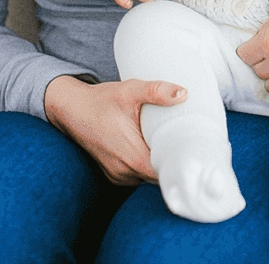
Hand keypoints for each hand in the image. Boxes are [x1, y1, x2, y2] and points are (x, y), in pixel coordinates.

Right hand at [43, 74, 186, 184]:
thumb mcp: (129, 90)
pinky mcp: (113, 174)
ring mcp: (117, 175)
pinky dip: (147, 165)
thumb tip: (184, 94)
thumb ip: (157, 91)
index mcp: (132, 156)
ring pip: (148, 177)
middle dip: (175, 165)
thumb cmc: (101, 100)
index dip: (183, 167)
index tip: (197, 155)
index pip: (166, 174)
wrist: (71, 109)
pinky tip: (155, 150)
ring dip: (160, 166)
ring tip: (177, 148)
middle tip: (193, 148)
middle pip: (160, 178)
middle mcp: (124, 171)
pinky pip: (137, 175)